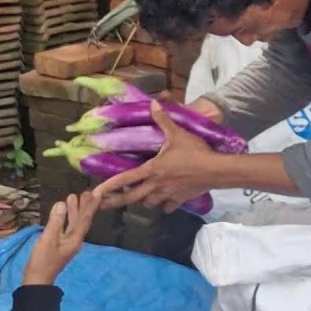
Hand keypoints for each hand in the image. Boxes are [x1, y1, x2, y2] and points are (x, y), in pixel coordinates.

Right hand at [23, 191, 98, 285]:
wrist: (36, 279)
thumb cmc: (43, 260)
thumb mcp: (48, 239)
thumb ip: (55, 221)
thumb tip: (62, 204)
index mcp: (76, 238)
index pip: (85, 219)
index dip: (90, 206)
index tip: (96, 194)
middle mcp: (75, 239)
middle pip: (81, 220)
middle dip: (84, 206)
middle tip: (87, 191)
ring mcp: (68, 242)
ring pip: (73, 223)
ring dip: (74, 210)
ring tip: (72, 196)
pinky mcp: (60, 244)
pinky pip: (66, 227)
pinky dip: (66, 218)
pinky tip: (62, 212)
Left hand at [94, 100, 222, 212]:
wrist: (216, 170)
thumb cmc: (194, 152)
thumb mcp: (177, 134)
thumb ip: (163, 120)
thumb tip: (153, 103)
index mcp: (151, 169)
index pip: (125, 179)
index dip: (108, 186)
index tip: (95, 193)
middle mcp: (156, 185)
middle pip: (131, 197)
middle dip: (116, 202)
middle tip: (104, 205)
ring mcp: (168, 194)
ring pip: (148, 203)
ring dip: (142, 201)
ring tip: (139, 197)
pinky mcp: (181, 199)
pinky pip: (168, 207)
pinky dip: (165, 205)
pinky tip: (165, 202)